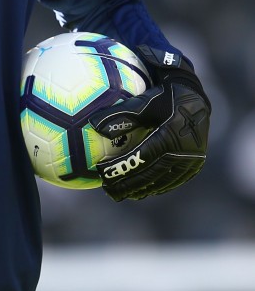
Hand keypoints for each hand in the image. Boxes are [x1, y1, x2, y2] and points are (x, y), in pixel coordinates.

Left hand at [88, 45, 209, 201]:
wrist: (195, 97)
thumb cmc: (164, 97)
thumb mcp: (144, 101)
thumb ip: (121, 114)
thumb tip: (94, 125)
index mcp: (170, 136)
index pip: (140, 158)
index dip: (120, 168)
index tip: (101, 173)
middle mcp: (183, 152)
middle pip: (150, 175)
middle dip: (127, 185)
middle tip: (108, 190)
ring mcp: (191, 160)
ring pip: (162, 182)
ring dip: (141, 190)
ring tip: (121, 193)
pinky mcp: (195, 164)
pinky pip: (174, 181)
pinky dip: (157, 187)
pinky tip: (142, 190)